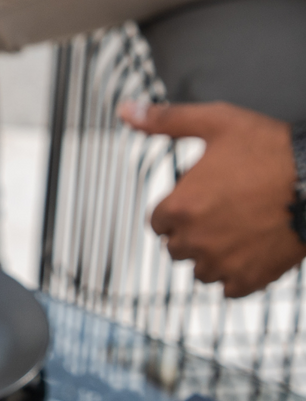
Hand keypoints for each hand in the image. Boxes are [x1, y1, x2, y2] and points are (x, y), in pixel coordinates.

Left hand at [121, 101, 303, 296]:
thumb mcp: (215, 123)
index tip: (195, 202)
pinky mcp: (252, 278)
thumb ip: (165, 120)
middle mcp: (195, 240)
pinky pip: (230, 289)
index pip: (157, 222)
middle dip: (189, 233)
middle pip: (175, 248)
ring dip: (210, 256)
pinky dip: (235, 276)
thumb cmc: (272, 150)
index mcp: (179, 207)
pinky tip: (248, 253)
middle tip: (216, 215)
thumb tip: (127, 111)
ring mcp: (224, 262)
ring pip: (200, 271)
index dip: (174, 211)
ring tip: (232, 234)